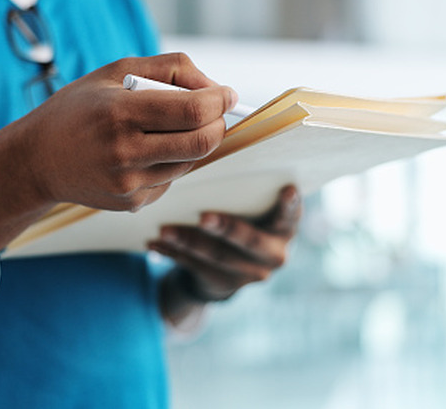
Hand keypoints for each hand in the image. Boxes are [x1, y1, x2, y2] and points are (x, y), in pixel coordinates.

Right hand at [14, 53, 236, 211]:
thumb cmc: (78, 109)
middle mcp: (124, 152)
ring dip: (193, 143)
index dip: (220, 101)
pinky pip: (171, 179)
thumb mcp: (114, 71)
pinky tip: (142, 153)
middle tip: (215, 112)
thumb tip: (214, 87)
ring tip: (165, 128)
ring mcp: (128, 183)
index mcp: (119, 113)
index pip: (193, 110)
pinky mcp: (132, 203)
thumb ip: (169, 69)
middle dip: (218, 124)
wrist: (37, 160)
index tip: (227, 94)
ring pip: (190, 162)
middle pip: (202, 143)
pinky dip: (170, 162)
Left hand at [151, 185, 301, 306]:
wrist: (229, 265)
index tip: (287, 190)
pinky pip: (196, 268)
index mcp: (285, 227)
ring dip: (188, 241)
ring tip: (164, 229)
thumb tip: (210, 160)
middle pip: (249, 240)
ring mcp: (252, 274)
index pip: (291, 215)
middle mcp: (275, 254)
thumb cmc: (238, 216)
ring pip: (217, 256)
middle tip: (203, 216)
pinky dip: (173, 254)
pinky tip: (154, 242)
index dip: (290, 205)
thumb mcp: (247, 206)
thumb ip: (243, 192)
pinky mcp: (226, 286)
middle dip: (226, 227)